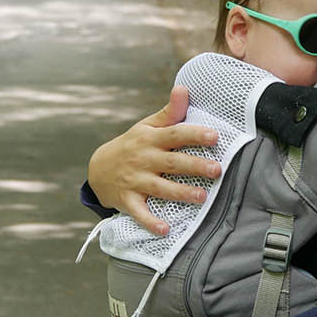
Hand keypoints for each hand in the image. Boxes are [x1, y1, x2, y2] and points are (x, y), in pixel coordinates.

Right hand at [87, 86, 220, 234]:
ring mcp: (134, 180)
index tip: (214, 136)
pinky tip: (165, 229)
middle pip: (171, 163)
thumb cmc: (133, 145)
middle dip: (194, 166)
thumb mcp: (146, 127)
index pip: (174, 134)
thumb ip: (169, 112)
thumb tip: (184, 88)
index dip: (194, 134)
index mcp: (150, 139)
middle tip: (217, 170)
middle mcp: (143, 159)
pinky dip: (151, 222)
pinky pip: (139, 213)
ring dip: (180, 193)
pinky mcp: (127, 200)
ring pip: (159, 188)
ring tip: (201, 197)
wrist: (99, 168)